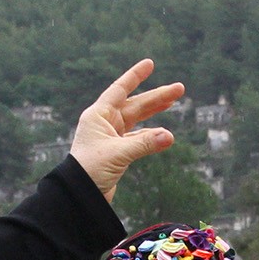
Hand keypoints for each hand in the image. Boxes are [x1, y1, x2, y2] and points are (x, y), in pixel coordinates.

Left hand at [70, 61, 184, 201]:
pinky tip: (163, 133)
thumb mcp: (118, 154)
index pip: (120, 89)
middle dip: (156, 96)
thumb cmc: (90, 170)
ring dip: (155, 112)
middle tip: (179, 88)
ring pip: (138, 120)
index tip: (150, 64)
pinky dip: (150, 136)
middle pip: (135, 104)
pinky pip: (137, 138)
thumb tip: (169, 136)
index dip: (135, 76)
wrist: (79, 195)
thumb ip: (144, 144)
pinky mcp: (116, 152)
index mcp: (99, 115)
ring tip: (174, 102)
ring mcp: (111, 137)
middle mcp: (104, 123)